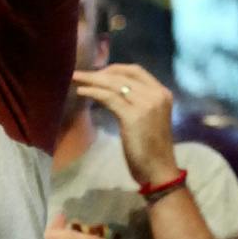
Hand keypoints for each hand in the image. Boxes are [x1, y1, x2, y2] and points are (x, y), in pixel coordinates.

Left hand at [72, 64, 180, 186]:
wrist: (159, 170)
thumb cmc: (151, 149)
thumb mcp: (146, 119)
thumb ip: (135, 103)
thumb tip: (109, 92)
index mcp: (162, 93)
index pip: (136, 71)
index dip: (115, 68)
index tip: (98, 72)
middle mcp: (156, 94)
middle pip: (123, 75)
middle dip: (99, 73)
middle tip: (80, 73)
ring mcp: (146, 104)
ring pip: (114, 84)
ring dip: (92, 80)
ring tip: (75, 78)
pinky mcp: (133, 116)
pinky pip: (109, 98)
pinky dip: (93, 92)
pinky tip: (81, 91)